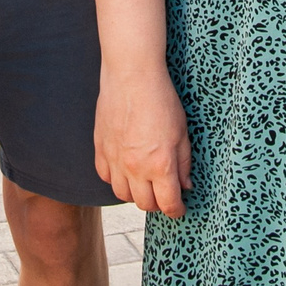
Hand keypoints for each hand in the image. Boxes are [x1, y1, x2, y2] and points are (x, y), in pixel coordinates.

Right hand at [95, 66, 192, 218]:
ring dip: (135, 194)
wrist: (132, 75)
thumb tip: (185, 186)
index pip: (168, 204)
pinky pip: (105, 176)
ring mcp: (114, 159)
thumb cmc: (161, 100)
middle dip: (158, 204)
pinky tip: (125, 170)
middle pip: (145, 204)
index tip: (179, 209)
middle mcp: (135, 167)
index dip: (177, 211)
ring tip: (145, 183)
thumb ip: (183, 164)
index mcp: (160, 164)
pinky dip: (115, 179)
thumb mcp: (182, 133)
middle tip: (164, 194)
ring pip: (122, 195)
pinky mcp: (100, 148)